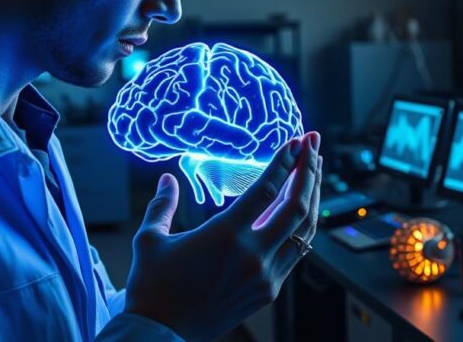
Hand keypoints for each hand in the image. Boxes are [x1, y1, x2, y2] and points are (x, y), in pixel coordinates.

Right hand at [123, 132, 322, 341]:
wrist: (158, 334)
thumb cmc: (151, 287)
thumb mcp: (149, 240)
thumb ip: (163, 205)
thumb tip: (168, 179)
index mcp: (224, 236)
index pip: (266, 189)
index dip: (285, 161)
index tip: (297, 140)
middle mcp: (252, 255)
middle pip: (296, 205)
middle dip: (308, 171)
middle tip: (313, 144)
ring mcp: (265, 276)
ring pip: (304, 231)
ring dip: (311, 197)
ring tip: (312, 171)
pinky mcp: (268, 292)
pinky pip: (295, 253)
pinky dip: (302, 228)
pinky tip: (300, 211)